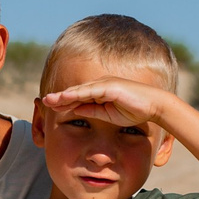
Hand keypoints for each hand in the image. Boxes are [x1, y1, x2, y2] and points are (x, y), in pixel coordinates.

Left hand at [40, 74, 175, 132]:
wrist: (154, 106)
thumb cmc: (135, 110)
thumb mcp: (108, 114)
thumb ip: (93, 111)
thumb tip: (77, 111)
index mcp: (100, 91)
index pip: (78, 97)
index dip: (64, 102)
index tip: (51, 107)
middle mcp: (100, 85)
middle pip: (75, 91)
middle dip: (59, 97)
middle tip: (44, 101)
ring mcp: (105, 84)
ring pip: (79, 90)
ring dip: (63, 95)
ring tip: (49, 100)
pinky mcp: (110, 86)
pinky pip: (89, 91)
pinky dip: (76, 94)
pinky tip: (65, 97)